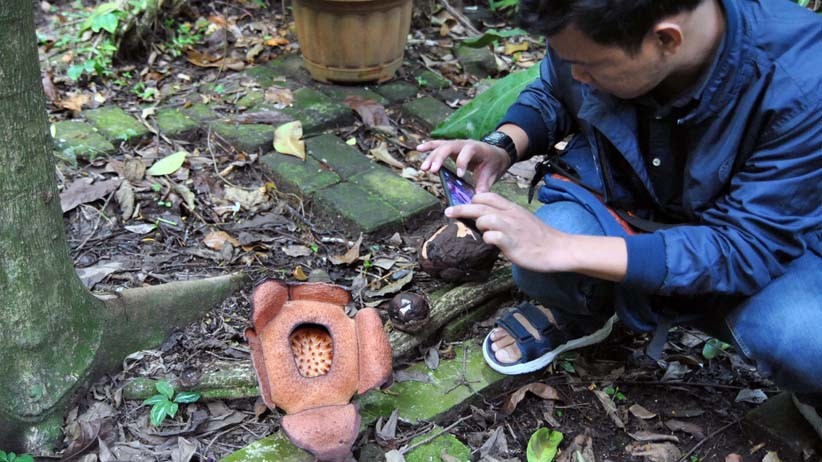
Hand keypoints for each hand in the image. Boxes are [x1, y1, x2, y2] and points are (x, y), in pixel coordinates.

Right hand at [417, 139, 508, 192]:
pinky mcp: (451, 146)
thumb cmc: (493, 163)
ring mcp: (457, 144)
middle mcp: (465, 143)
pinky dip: (428, 146)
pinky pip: (438, 144)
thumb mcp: (492, 174)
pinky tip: (419, 149)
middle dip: (439, 158)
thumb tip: (477, 197)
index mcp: (477, 148)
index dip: (462, 162)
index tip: (459, 175)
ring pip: (441, 147)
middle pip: (449, 147)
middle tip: (432, 171)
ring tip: (423, 168)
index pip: (467, 152)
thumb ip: (484, 185)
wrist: (496, 153)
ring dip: (431, 157)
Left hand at [445, 192, 569, 271]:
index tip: (463, 205)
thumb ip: (504, 217)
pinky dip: (488, 239)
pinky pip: (493, 237)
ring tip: (483, 232)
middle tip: (448, 211)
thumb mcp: (521, 220)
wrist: (557, 249)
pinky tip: (492, 242)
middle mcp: (510, 215)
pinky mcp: (512, 243)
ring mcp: (511, 228)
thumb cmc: (538, 237)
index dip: (473, 199)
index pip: (488, 196)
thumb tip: (486, 220)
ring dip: (479, 224)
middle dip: (461, 208)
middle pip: (480, 205)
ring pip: (485, 218)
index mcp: (511, 208)